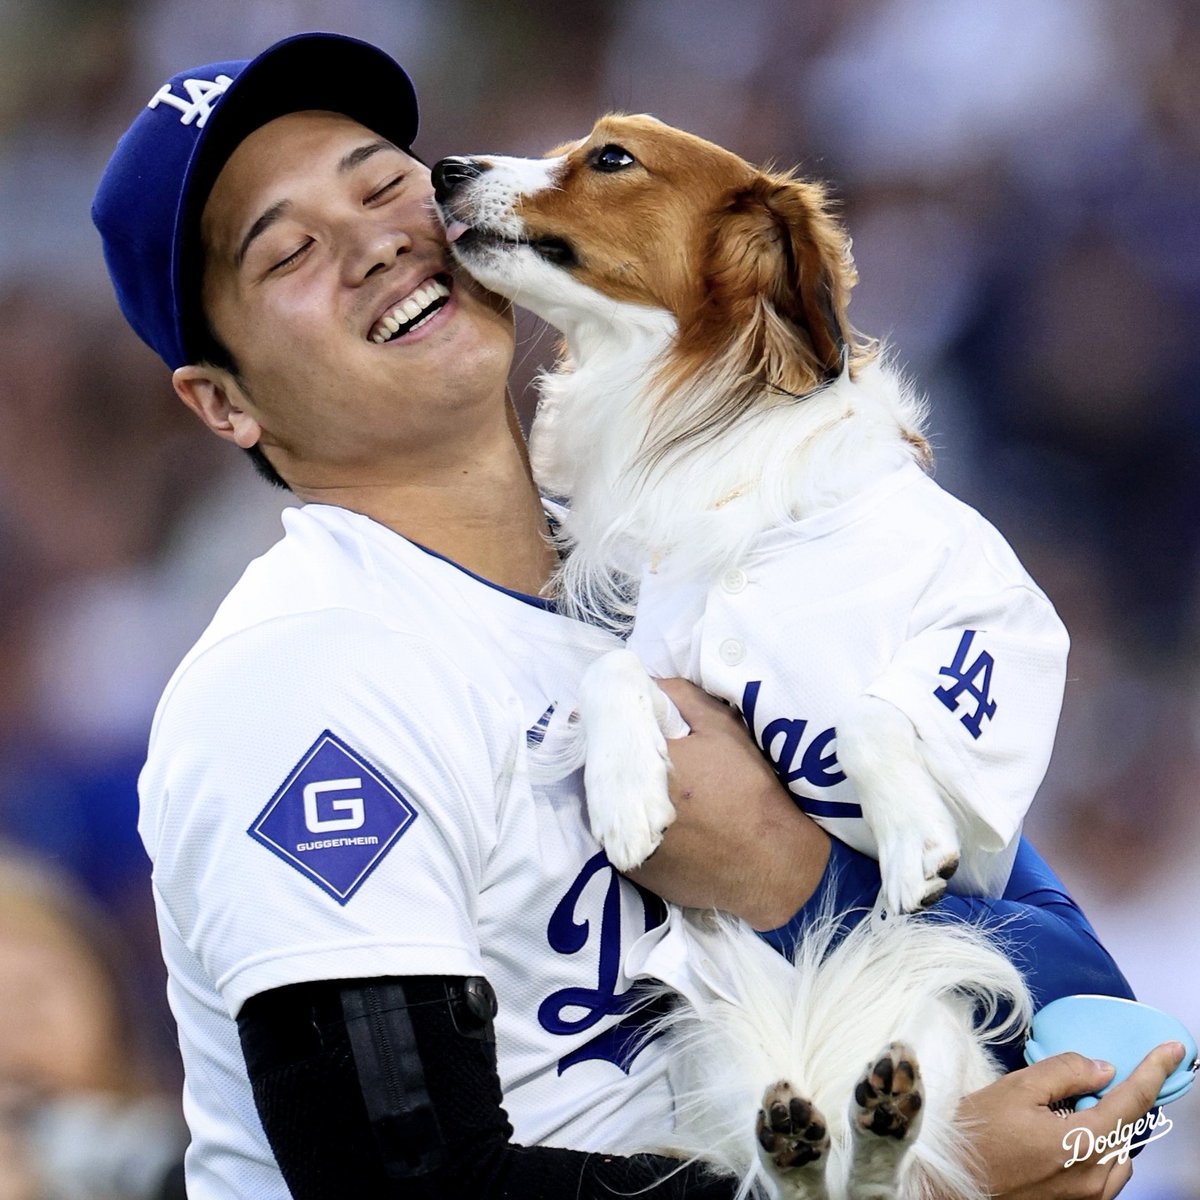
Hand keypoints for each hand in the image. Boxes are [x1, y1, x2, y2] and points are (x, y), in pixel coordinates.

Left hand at [626, 678, 829, 928]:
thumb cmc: (748, 790)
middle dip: (621, 759)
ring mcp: (621, 844)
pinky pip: (622, 836)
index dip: (619, 725)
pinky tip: (664, 822)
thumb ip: (678, 696)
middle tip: (649, 756)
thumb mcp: (721, 729)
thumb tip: (645, 681)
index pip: (608, 731)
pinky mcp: (631, 870)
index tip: (633, 723)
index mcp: (639, 765)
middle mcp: (620, 807)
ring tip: (657, 788)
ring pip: (609, 805)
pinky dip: (636, 824)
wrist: (771, 865)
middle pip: (604, 771)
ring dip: (625, 793)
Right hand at [958, 1042, 1185, 1198]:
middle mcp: (1094, 1177)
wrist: (949, 1181)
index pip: (1133, 1100)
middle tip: (1088, 1084)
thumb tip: (1102, 1069)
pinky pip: (1103, 1175)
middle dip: (1117, 1103)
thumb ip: (1064, 1072)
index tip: (1173, 1049)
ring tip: (1069, 1113)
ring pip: (1118, 1156)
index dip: (1155, 1070)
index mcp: (1083, 1143)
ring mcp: (1087, 1197)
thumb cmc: (977, 1135)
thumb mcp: (1016, 1088)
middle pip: (1127, 1131)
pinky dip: (1095, 1150)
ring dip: (1106, 1130)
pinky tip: (1061, 1138)